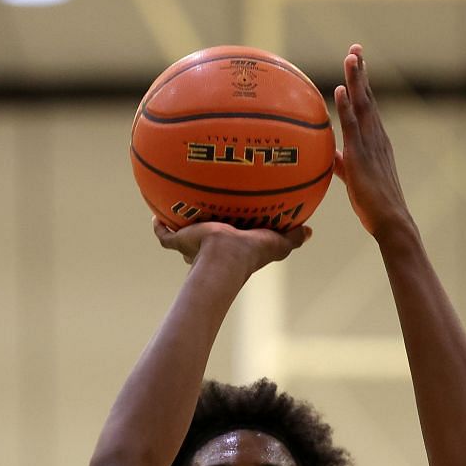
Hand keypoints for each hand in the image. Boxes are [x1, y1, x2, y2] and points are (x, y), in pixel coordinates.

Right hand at [154, 219, 309, 271]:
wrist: (223, 257)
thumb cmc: (250, 253)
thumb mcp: (277, 243)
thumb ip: (291, 238)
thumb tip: (310, 231)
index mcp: (232, 245)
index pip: (230, 237)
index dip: (232, 228)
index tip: (234, 217)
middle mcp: (211, 247)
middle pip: (205, 237)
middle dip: (204, 228)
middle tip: (205, 211)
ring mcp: (192, 246)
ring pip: (183, 235)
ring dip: (180, 225)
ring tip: (176, 207)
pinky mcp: (179, 241)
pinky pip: (163, 234)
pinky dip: (158, 227)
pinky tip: (155, 215)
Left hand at [333, 44, 413, 239]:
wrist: (391, 222)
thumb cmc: (374, 206)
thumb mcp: (355, 179)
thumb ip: (343, 164)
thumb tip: (331, 156)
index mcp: (376, 140)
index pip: (368, 106)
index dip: (362, 84)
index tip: (357, 62)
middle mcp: (376, 136)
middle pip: (368, 97)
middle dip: (361, 72)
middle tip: (355, 47)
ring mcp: (371, 144)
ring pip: (363, 105)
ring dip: (356, 79)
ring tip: (351, 56)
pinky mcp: (362, 155)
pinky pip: (353, 126)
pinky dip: (346, 106)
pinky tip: (340, 89)